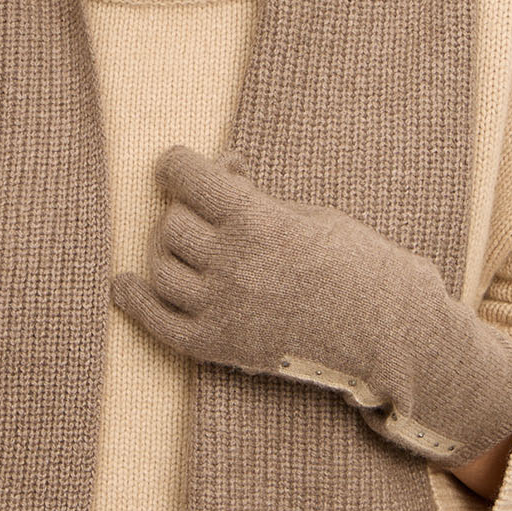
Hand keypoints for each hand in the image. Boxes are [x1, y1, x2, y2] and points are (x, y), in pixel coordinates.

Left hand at [110, 144, 511, 464]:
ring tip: (189, 250)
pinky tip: (125, 285)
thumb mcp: (309, 213)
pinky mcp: (220, 347)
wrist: (386, 331)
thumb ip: (256, 195)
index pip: (187, 177)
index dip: (177, 164)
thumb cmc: (354, 262)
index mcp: (258, 223)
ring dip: (168, 253)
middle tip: (205, 216)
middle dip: (184, 212)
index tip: (177, 163)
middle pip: (170, 225)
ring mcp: (224, 310)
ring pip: (160, 268)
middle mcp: (234, 266)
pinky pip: (158, 323)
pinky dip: (135, 301)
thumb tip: (222, 165)